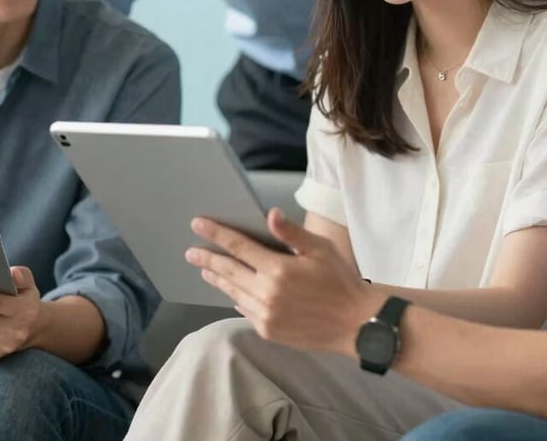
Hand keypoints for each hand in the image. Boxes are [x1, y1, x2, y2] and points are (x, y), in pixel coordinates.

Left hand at [186, 208, 383, 353]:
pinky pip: (245, 311)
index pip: (239, 247)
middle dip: (207, 259)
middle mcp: (266, 294)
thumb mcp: (320, 249)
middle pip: (229, 271)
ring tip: (205, 270)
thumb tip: (269, 215)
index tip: (198, 224)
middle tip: (191, 252)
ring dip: (218, 279)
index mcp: (278, 270)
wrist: (356, 324)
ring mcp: (265, 315)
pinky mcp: (269, 331)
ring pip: (233, 293)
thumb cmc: (341, 281)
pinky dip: (235, 298)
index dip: (217, 234)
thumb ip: (291, 233)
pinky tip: (231, 292)